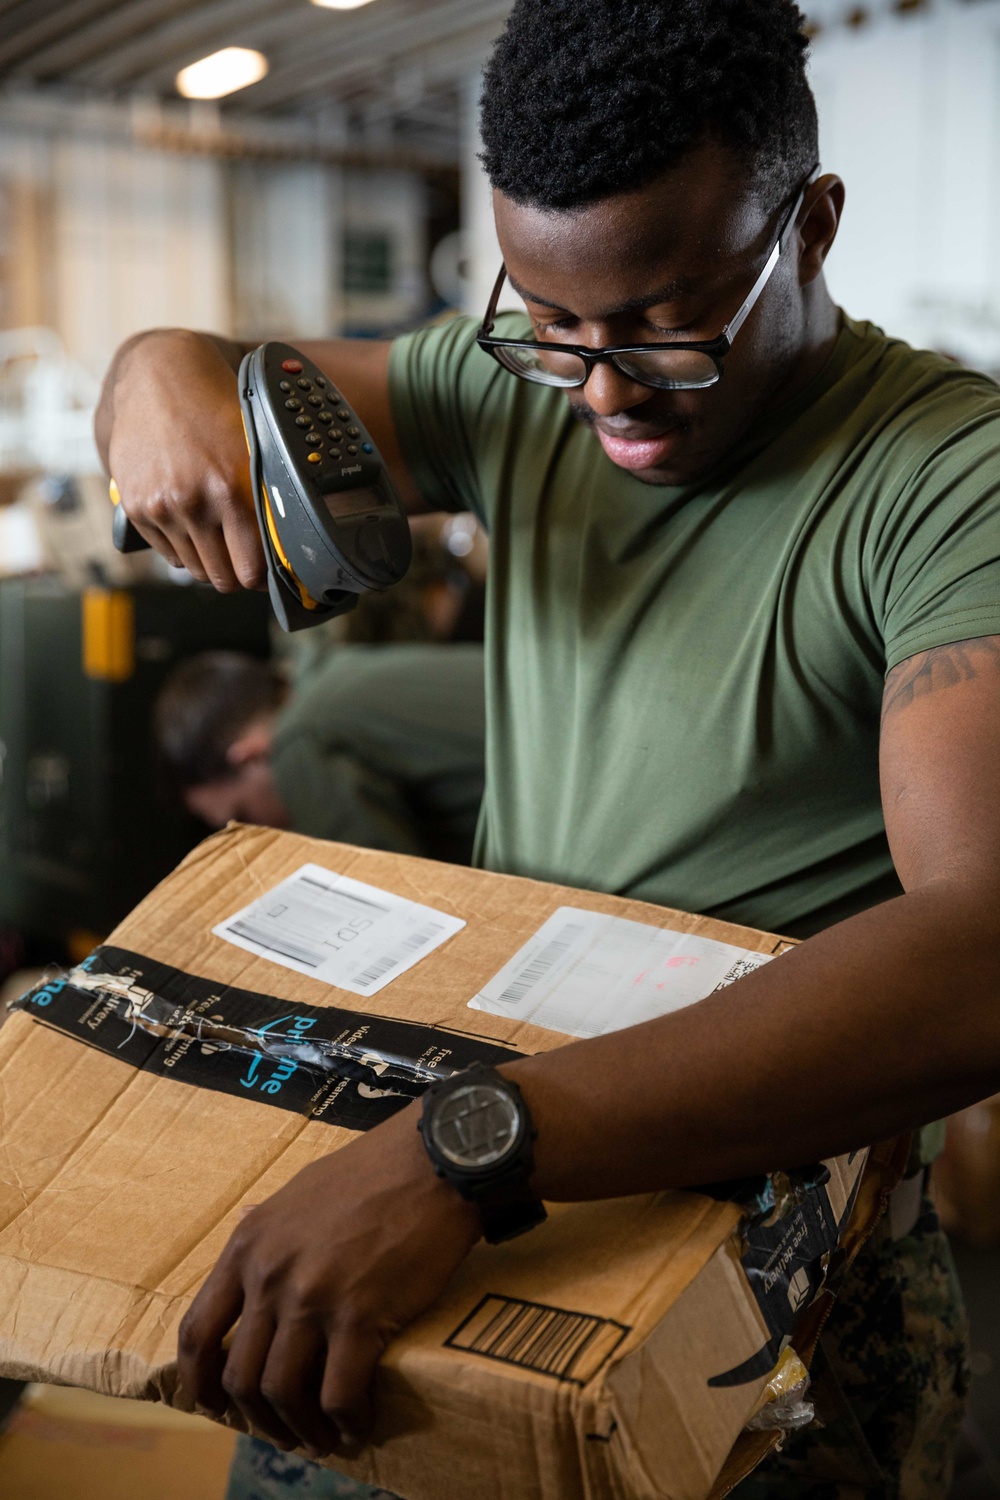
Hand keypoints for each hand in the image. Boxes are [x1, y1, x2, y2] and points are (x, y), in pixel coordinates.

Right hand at [97, 330, 264, 589]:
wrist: (158, 375)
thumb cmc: (215, 408)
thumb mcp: (254, 445)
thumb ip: (267, 494)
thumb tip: (286, 546)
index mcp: (232, 488)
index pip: (253, 568)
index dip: (265, 577)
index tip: (269, 573)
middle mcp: (194, 501)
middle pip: (224, 578)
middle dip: (239, 576)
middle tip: (247, 563)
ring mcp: (162, 506)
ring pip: (195, 570)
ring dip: (212, 564)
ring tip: (222, 544)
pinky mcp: (136, 507)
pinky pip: (168, 555)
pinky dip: (184, 551)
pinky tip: (195, 531)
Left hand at [177, 1102, 480, 1457]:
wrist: (433, 1161)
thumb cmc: (373, 1171)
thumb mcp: (299, 1192)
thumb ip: (270, 1232)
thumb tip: (250, 1247)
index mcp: (249, 1245)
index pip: (199, 1330)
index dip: (199, 1380)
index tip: (214, 1405)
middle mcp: (270, 1275)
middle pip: (239, 1373)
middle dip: (255, 1416)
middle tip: (280, 1431)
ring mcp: (312, 1298)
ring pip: (282, 1392)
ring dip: (299, 1427)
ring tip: (321, 1439)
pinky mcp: (360, 1317)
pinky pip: (339, 1393)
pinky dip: (345, 1421)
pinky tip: (358, 1426)